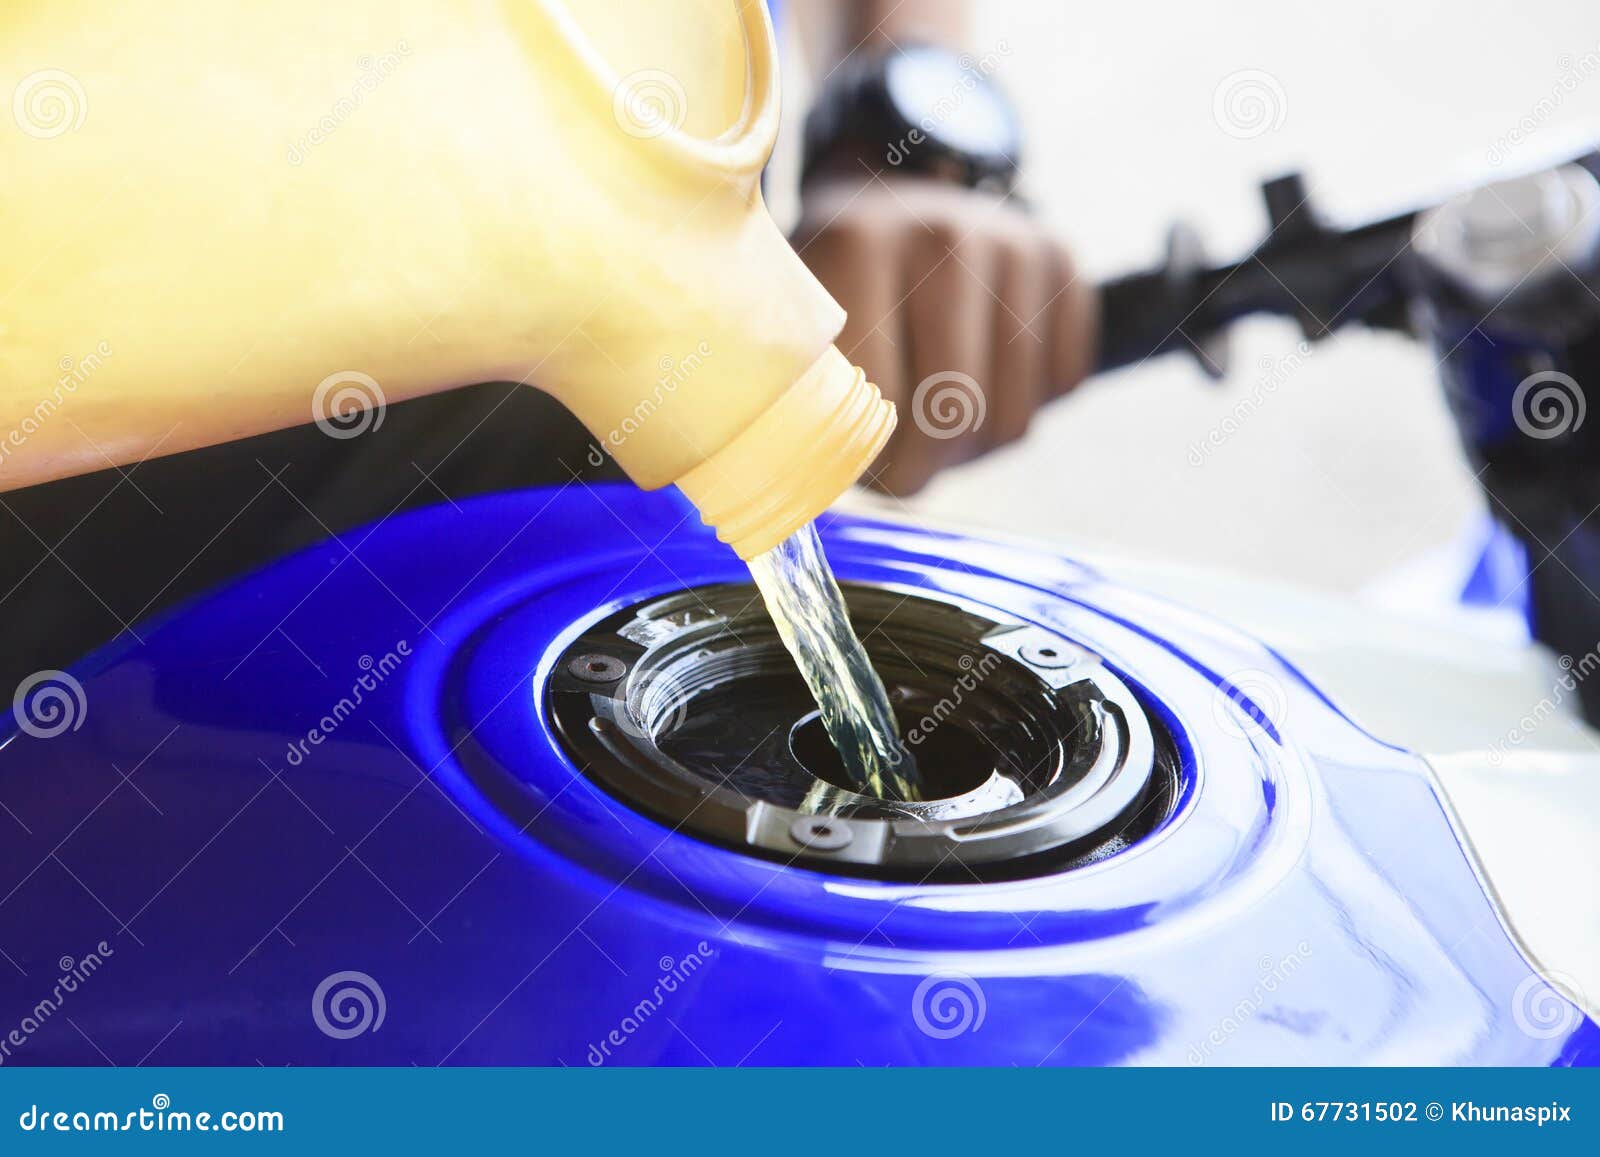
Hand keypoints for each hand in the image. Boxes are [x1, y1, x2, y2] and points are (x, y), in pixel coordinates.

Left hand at [794, 173, 1096, 495]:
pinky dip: (1029, 401)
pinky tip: (986, 378)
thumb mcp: (800, 316)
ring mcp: (1012, 243)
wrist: (890, 190)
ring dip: (977, 447)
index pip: (883, 399)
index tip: (860, 466)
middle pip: (958, 414)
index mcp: (861, 246)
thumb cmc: (836, 277)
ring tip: (939, 426)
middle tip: (905, 468)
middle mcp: (945, 236)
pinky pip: (1063, 382)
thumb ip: (807, 387)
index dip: (874, 458)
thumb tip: (816, 479)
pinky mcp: (1061, 257)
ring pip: (1014, 414)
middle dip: (929, 466)